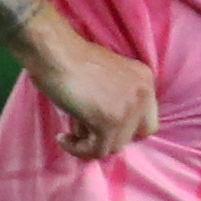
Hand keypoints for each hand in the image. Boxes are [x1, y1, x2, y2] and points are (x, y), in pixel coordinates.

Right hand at [17, 6, 158, 160]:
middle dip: (109, 136)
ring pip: (114, 145)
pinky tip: (63, 138)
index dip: (124, 128)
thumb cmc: (70, 59)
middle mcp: (144, 94)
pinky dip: (78, 149)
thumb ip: (116, 98)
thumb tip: (108, 130)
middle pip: (134, 135)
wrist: (53, 51)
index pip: (146, 120)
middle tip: (85, 129)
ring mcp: (128, 108)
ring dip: (90, 143)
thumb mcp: (107, 78)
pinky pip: (97, 150)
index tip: (101, 125)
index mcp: (145, 80)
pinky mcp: (109, 121)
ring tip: (71, 132)